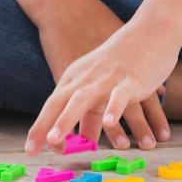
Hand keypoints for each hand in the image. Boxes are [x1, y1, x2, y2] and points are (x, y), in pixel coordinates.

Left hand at [35, 0, 169, 149]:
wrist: (151, 31)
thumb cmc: (124, 62)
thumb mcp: (101, 86)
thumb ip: (92, 113)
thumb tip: (84, 141)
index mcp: (76, 79)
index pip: (53, 105)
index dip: (40, 127)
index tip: (30, 150)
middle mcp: (86, 79)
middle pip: (60, 103)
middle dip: (45, 125)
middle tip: (33, 149)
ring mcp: (107, 78)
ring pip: (83, 99)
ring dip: (67, 120)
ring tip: (55, 141)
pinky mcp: (131, 79)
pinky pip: (120, 95)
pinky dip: (113, 108)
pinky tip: (108, 123)